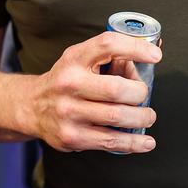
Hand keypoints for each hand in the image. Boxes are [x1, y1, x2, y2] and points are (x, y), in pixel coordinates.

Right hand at [28, 30, 160, 153]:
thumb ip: (111, 57)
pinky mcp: (72, 137)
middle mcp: (69, 84)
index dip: (135, 48)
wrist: (32, 107)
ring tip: (147, 116)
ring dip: (142, 117)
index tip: (155, 56)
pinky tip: (146, 141)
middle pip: (117, 89)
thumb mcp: (80, 59)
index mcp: (74, 59)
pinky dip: (135, 142)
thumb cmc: (66, 80)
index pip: (107, 45)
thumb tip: (150, 54)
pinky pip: (112, 141)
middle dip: (140, 93)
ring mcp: (69, 112)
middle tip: (143, 95)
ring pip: (118, 116)